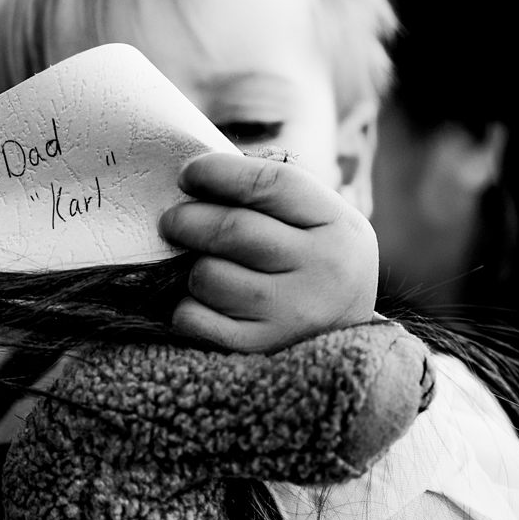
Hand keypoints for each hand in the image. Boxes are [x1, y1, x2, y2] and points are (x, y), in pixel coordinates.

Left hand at [159, 152, 377, 351]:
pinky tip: (202, 301)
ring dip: (192, 268)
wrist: (346, 336)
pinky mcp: (261, 347)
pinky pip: (196, 318)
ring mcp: (293, 312)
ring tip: (202, 266)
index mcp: (336, 223)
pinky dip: (187, 307)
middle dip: (187, 220)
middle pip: (232, 231)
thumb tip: (200, 173)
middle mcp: (322, 268)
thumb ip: (272, 193)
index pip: (270, 184)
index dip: (218, 172)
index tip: (188, 174)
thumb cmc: (316, 262)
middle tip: (172, 220)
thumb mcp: (320, 219)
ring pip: (209, 276)